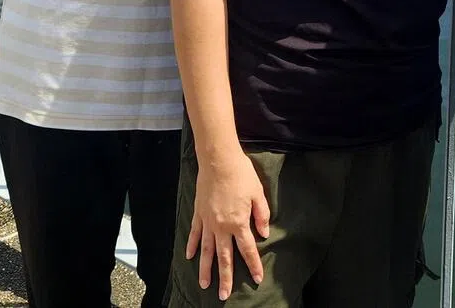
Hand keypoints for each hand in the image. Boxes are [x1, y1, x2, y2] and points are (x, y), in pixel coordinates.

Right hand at [186, 148, 269, 299]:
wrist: (219, 161)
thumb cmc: (241, 174)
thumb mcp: (258, 193)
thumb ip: (261, 214)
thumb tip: (264, 233)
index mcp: (238, 222)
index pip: (247, 249)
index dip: (253, 265)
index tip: (257, 279)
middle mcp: (221, 227)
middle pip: (224, 257)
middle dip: (225, 277)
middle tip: (224, 295)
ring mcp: (208, 222)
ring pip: (206, 251)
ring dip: (206, 269)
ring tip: (205, 285)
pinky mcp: (198, 214)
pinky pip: (195, 234)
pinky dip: (192, 246)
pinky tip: (190, 257)